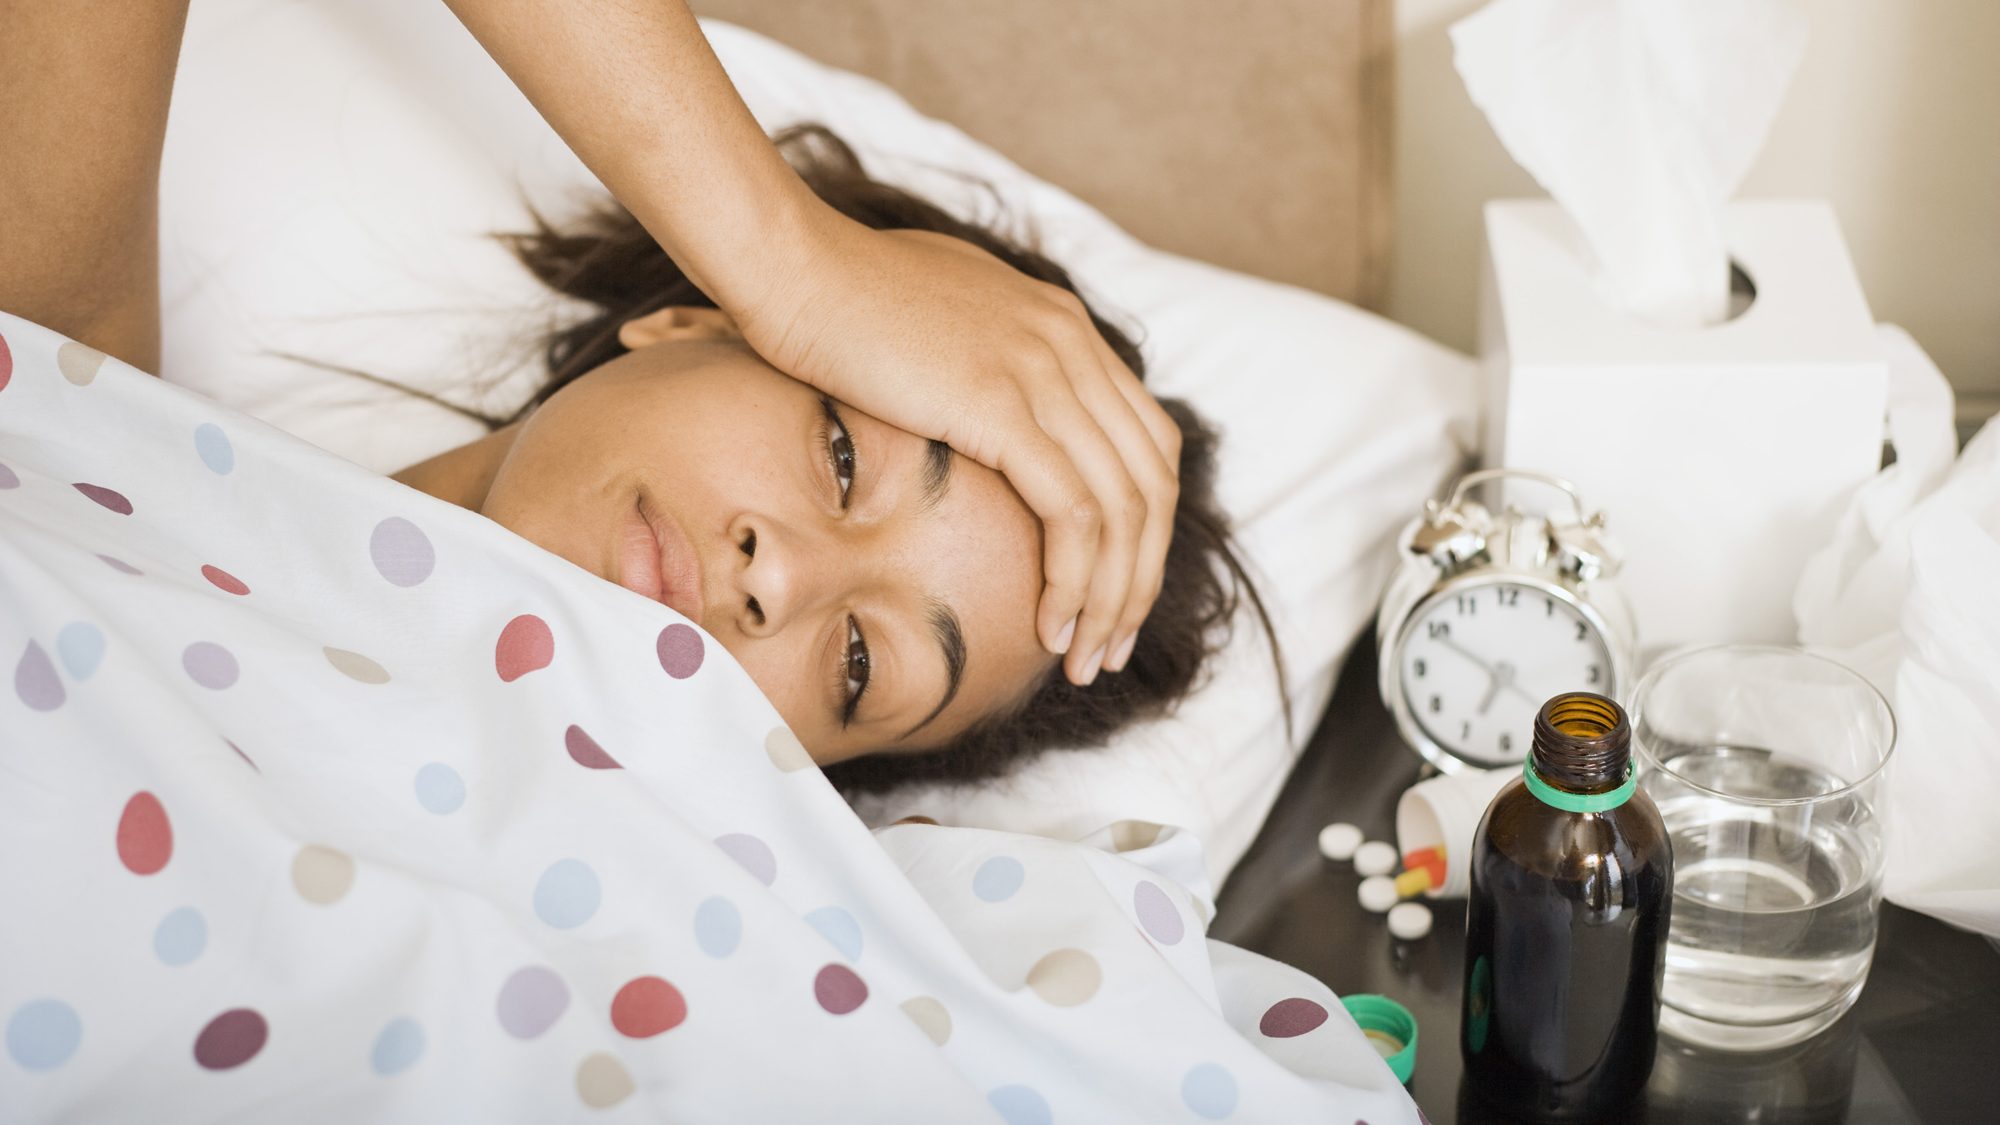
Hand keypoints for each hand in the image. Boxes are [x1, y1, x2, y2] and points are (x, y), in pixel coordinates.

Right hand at [730, 216, 1181, 684]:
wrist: (788, 263)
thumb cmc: (831, 299)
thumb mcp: (932, 327)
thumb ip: (974, 365)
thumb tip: (970, 413)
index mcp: (1062, 325)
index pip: (1145, 442)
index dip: (1142, 527)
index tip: (1110, 590)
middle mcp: (1071, 343)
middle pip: (1153, 482)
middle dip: (1140, 576)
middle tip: (1109, 644)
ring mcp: (1045, 369)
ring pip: (1124, 508)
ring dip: (1113, 596)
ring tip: (1085, 656)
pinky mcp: (1004, 404)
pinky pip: (1073, 513)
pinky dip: (1074, 579)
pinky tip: (1049, 625)